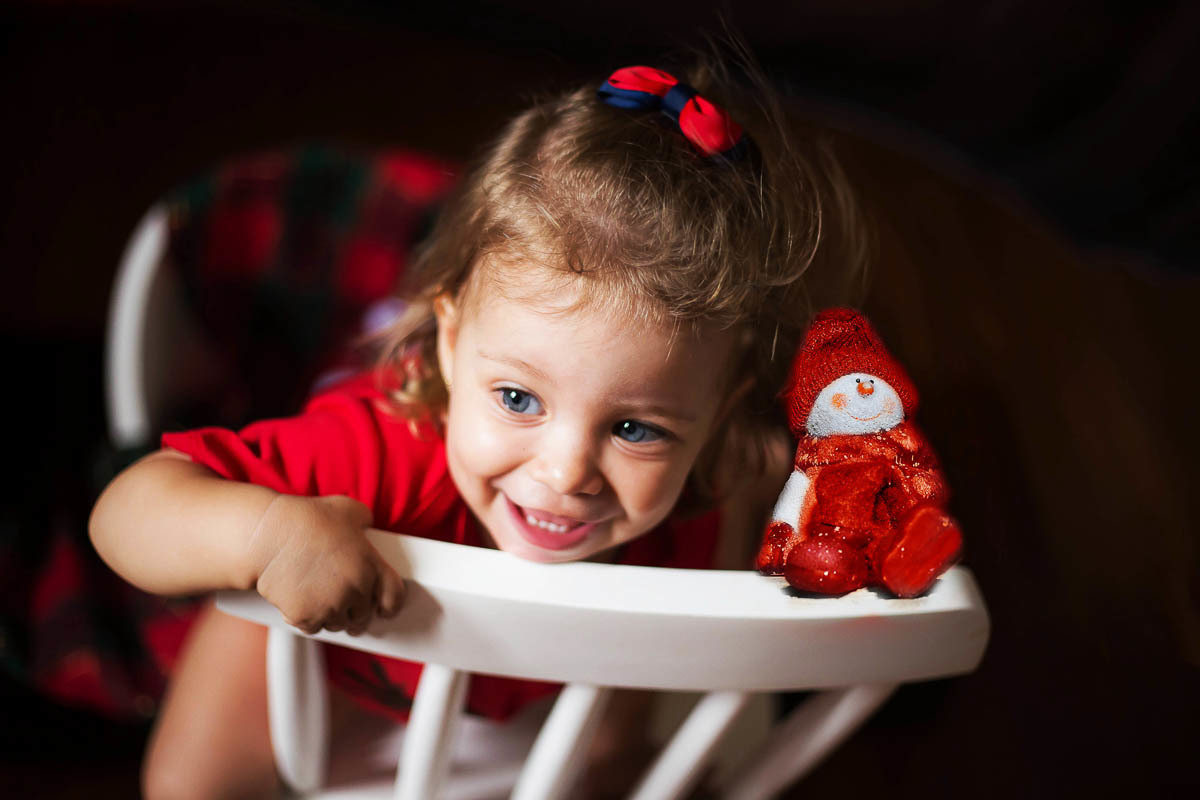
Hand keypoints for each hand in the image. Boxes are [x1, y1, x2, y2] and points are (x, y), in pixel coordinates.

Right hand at [247, 494, 404, 634]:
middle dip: (355, 610)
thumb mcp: (347, 508)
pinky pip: (313, 628)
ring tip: (321, 600)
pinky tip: (301, 603)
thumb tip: (366, 527)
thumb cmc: (307, 518)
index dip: (390, 604)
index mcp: (371, 564)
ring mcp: (331, 606)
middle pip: (363, 614)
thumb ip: (364, 520)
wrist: (268, 535)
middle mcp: (355, 589)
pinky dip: (308, 620)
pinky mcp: (306, 617)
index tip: (385, 610)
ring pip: (338, 623)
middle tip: (345, 604)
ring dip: (332, 616)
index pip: (394, 596)